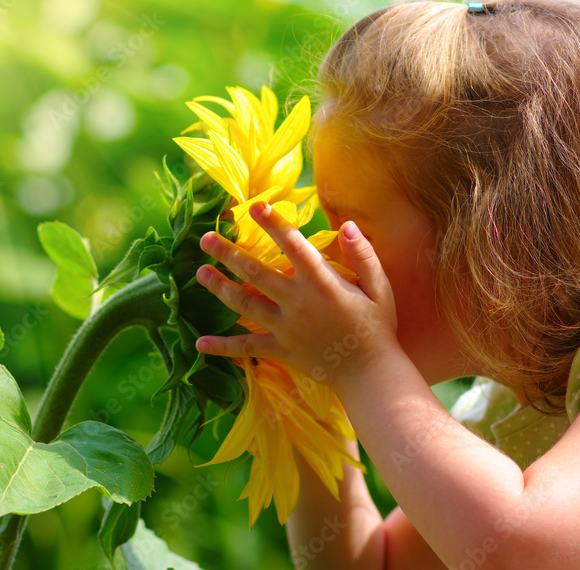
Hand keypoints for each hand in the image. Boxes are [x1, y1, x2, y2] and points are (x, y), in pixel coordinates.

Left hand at [195, 200, 398, 386]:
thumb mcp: (379, 287)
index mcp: (322, 283)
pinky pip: (248, 348)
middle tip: (206, 238)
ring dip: (220, 287)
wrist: (371, 373)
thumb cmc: (377, 326)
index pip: (293, 245)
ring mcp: (286, 328)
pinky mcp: (281, 350)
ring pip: (245, 304)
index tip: (254, 207)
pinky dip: (223, 347)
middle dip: (229, 253)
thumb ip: (363, 254)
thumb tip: (347, 225)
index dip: (274, 224)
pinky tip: (199, 343)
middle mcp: (298, 302)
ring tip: (200, 272)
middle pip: (256, 272)